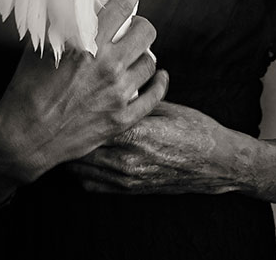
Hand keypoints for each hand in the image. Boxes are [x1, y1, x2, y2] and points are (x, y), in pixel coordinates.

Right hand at [0, 0, 168, 184]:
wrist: (24, 136)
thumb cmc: (26, 88)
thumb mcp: (40, 47)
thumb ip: (61, 24)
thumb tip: (72, 4)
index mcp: (88, 44)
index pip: (121, 7)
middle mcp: (108, 66)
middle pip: (145, 33)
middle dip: (141, 25)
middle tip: (134, 26)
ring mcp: (118, 94)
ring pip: (150, 63)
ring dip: (145, 54)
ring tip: (137, 53)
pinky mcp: (121, 118)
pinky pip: (154, 98)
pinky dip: (160, 84)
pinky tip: (160, 77)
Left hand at [65, 101, 239, 194]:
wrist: (216, 162)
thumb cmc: (194, 129)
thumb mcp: (164, 106)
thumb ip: (135, 101)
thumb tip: (112, 85)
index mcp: (136, 132)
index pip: (92, 122)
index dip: (76, 111)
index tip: (67, 99)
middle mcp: (128, 158)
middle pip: (82, 147)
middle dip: (70, 132)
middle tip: (58, 116)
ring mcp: (128, 177)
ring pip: (82, 167)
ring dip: (73, 152)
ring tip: (66, 135)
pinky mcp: (130, 190)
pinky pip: (92, 184)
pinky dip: (82, 172)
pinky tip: (83, 157)